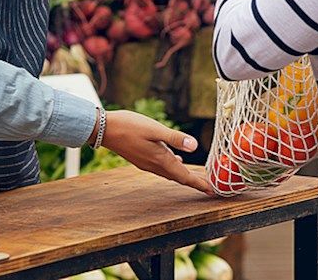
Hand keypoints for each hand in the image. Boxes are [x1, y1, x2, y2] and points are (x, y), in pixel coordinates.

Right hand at [98, 110, 213, 195]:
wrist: (104, 129)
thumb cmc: (130, 126)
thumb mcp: (155, 129)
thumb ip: (174, 138)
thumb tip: (195, 146)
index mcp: (161, 159)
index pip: (185, 177)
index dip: (199, 184)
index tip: (213, 192)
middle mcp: (154, 165)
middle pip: (179, 178)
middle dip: (194, 182)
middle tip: (208, 186)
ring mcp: (146, 163)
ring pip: (170, 173)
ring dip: (184, 176)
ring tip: (196, 176)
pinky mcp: (141, 159)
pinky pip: (162, 168)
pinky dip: (172, 168)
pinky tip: (175, 160)